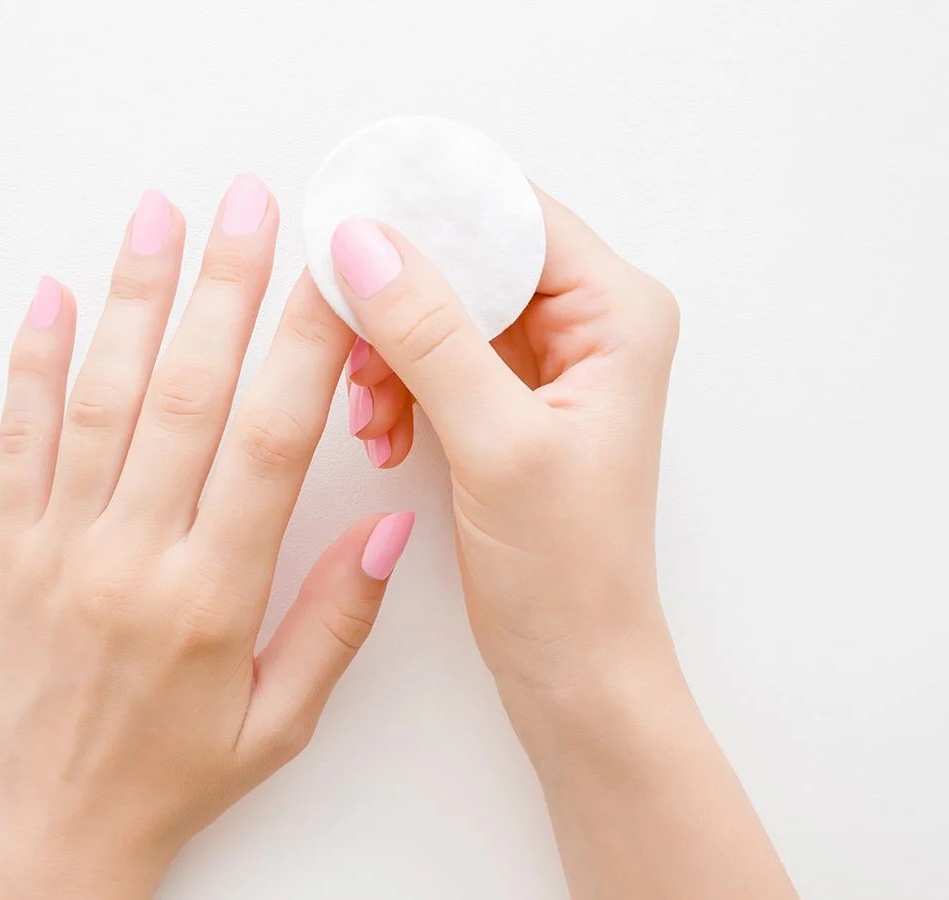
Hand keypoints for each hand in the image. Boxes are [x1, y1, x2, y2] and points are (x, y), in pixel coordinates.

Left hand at [0, 177, 414, 899]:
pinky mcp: (5, 551)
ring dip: (132, 299)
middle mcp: (134, 556)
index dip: (305, 345)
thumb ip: (338, 619)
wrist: (45, 840)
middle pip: (187, 394)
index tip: (331, 274)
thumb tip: (391, 525)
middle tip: (251, 203)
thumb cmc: (171, 783)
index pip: (272, 441)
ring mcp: (60, 547)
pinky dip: (32, 363)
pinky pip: (17, 441)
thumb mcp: (279, 721)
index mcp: (213, 596)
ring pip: (101, 400)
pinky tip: (53, 296)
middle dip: (225, 287)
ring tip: (160, 218)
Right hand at [336, 188, 679, 696]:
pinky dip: (396, 385)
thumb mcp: (498, 445)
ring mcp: (547, 364)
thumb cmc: (568, 570)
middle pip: (470, 257)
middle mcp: (589, 324)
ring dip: (389, 350)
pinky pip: (435, 357)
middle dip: (399, 298)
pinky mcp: (508, 400)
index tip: (348, 217)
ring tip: (370, 413)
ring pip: (442, 307)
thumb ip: (431, 336)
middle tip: (349, 340)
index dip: (428, 208)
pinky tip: (381, 433)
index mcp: (617, 313)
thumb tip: (363, 242)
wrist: (574, 664)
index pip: (512, 214)